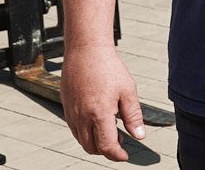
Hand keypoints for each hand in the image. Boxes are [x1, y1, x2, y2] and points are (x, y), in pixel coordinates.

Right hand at [62, 44, 147, 160]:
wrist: (86, 49)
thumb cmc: (107, 66)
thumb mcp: (128, 90)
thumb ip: (133, 116)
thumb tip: (139, 135)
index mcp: (99, 114)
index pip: (107, 147)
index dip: (117, 155)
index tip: (124, 155)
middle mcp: (82, 116)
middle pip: (92, 148)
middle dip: (106, 150)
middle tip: (119, 141)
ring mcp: (72, 112)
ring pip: (81, 140)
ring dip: (95, 142)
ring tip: (109, 129)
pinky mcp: (66, 105)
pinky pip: (74, 128)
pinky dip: (85, 132)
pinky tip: (96, 119)